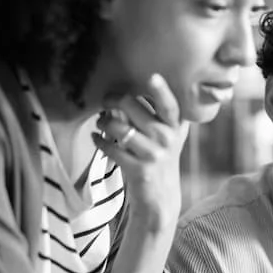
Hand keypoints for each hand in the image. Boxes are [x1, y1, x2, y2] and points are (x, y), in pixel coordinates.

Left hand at [93, 74, 189, 229]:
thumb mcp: (169, 135)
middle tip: (107, 100)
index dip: (162, 91)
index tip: (152, 77)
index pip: (170, 105)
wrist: (161, 195)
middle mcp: (168, 139)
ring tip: (100, 121)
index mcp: (176, 126)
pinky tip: (95, 137)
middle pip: (135, 107)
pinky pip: (112, 149)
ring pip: (120, 128)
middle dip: (115, 100)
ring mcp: (154, 155)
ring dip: (104, 122)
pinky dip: (99, 141)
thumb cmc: (160, 156)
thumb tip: (134, 89)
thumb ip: (160, 113)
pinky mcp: (139, 170)